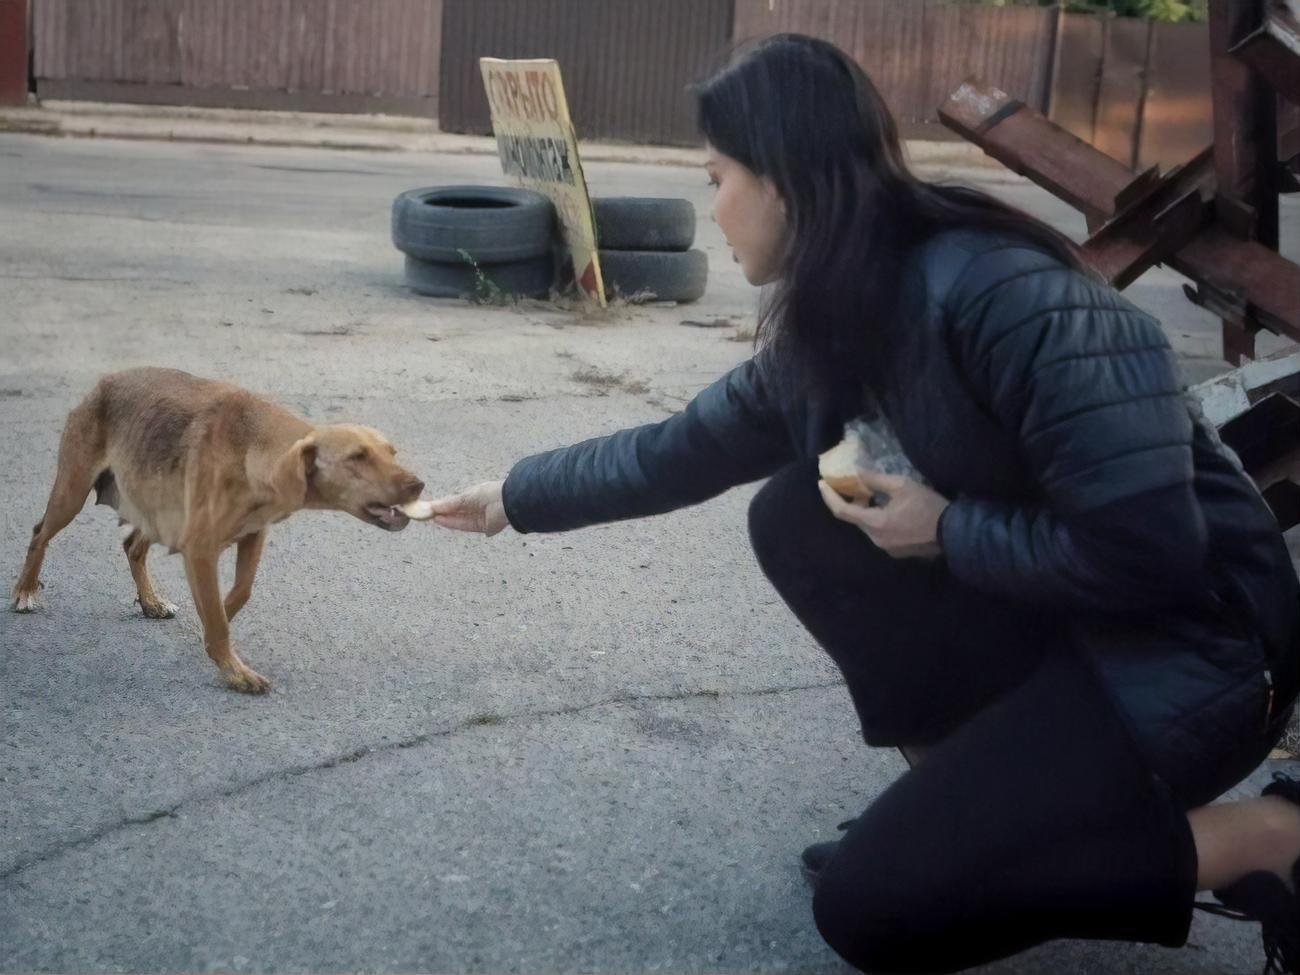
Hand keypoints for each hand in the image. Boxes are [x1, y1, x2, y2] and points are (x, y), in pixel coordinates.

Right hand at [429, 480, 508, 535]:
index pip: (457, 501)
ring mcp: (481, 517)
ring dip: (446, 519)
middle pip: (458, 511)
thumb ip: (450, 502)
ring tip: (431, 517)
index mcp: (476, 495)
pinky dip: (453, 523)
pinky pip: (465, 525)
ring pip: (460, 519)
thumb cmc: (488, 494)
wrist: (507, 503)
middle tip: (427, 513)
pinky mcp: (483, 527)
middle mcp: (478, 506)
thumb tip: (433, 505)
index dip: (444, 504)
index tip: (431, 506)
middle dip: (443, 512)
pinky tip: (441, 521)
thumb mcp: (466, 496)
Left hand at [818, 471, 948, 558]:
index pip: (842, 511)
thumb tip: (855, 473)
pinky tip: (886, 509)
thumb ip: (875, 480)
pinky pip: (878, 533)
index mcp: (875, 524)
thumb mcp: (902, 485)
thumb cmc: (928, 506)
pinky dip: (875, 519)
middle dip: (850, 502)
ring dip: (864, 511)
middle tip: (853, 485)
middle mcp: (876, 540)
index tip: (821, 484)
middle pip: (855, 519)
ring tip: (871, 495)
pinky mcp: (896, 551)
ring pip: (867, 527)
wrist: (953, 532)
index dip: (829, 497)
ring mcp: (886, 548)